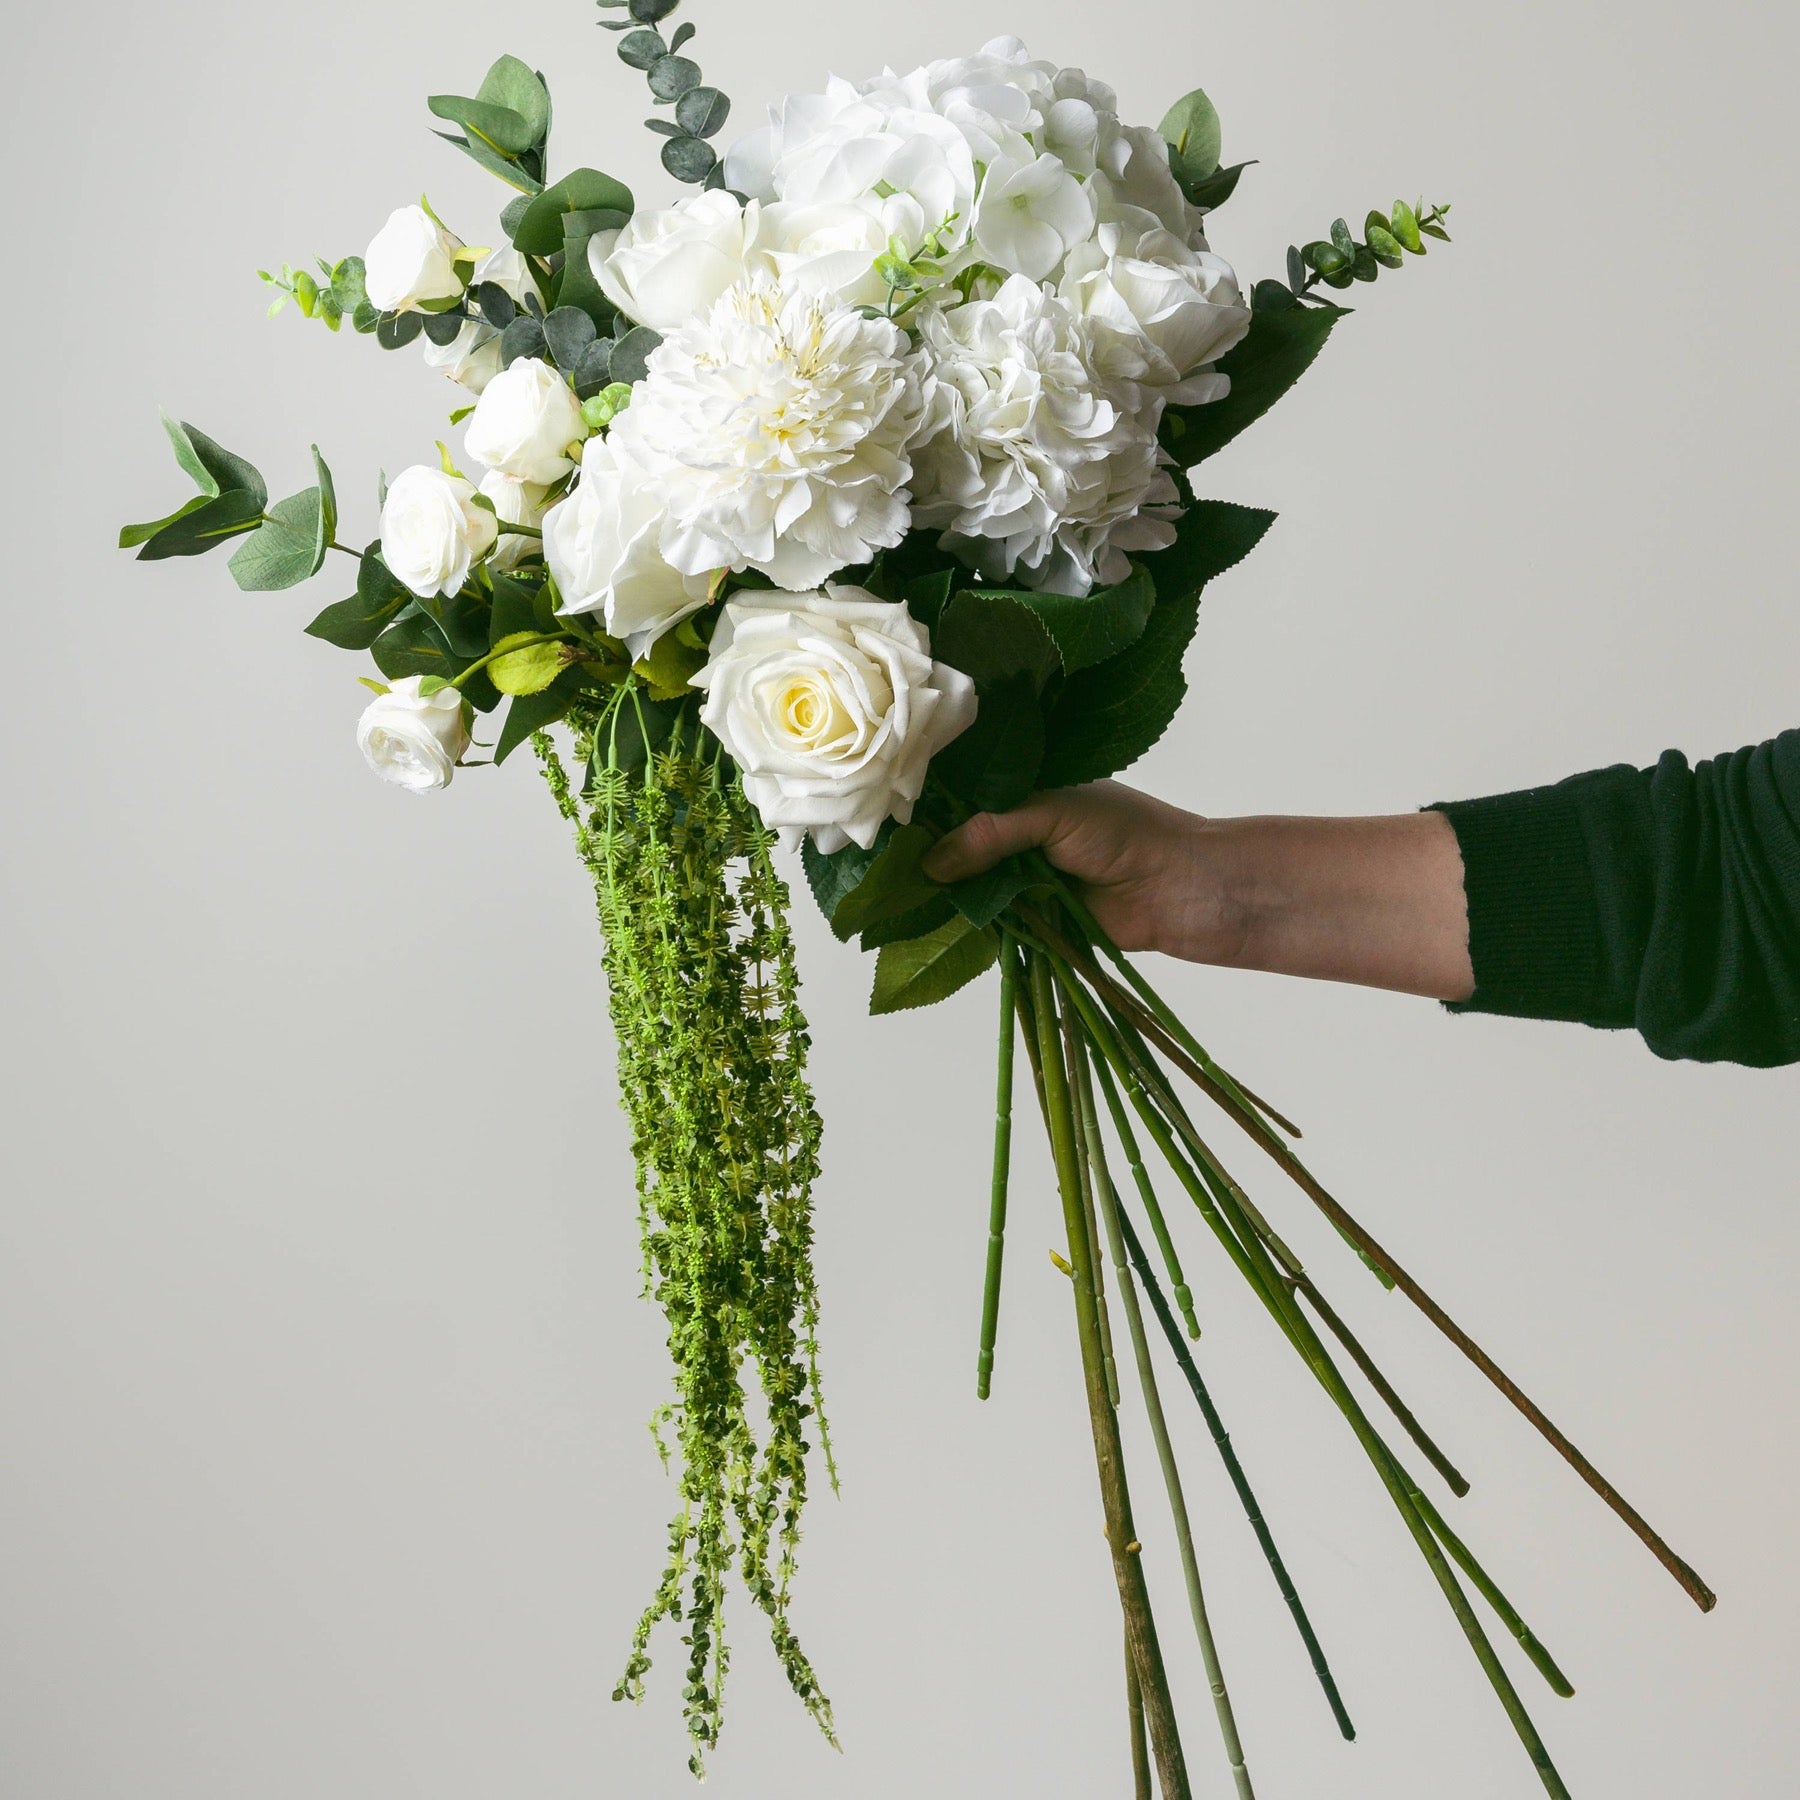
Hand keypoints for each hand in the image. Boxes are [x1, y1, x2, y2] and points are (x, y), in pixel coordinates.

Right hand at [923, 781, 1474, 999]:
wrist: (1186, 890)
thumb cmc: (1132, 835)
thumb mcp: (1055, 813)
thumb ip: (993, 833)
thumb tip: (932, 865)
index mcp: (1025, 791)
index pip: (960, 793)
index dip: (924, 803)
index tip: (876, 806)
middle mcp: (1018, 832)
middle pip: (953, 841)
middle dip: (918, 850)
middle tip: (865, 856)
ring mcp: (1022, 878)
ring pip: (964, 884)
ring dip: (934, 892)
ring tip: (880, 893)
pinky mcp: (1030, 921)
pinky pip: (985, 923)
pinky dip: (959, 926)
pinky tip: (919, 925)